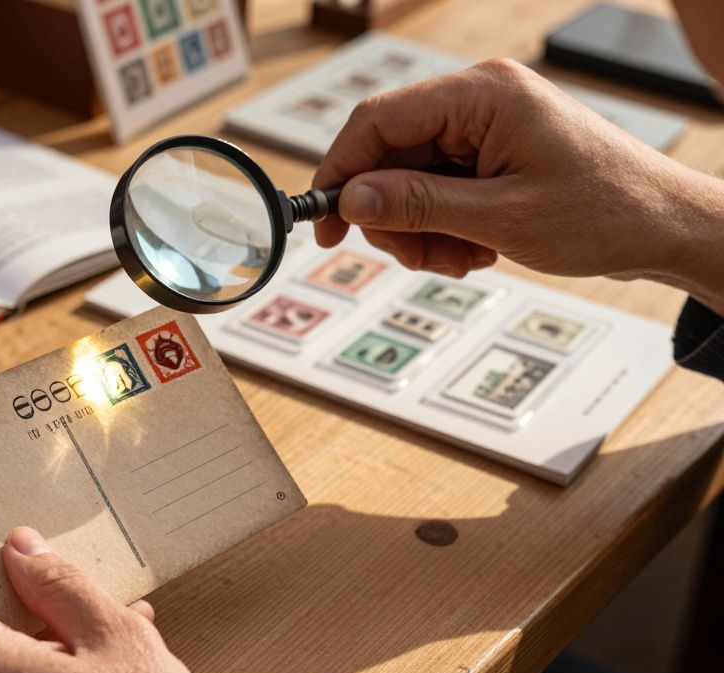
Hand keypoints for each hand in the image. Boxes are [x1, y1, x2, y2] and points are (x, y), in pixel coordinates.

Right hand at [313, 58, 723, 314]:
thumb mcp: (500, 218)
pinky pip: (437, 190)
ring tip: (461, 259)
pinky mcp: (492, 153)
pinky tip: (476, 249)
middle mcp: (479, 100)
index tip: (326, 223)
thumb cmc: (606, 212)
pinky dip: (443, 228)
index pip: (377, 121)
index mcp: (482, 94)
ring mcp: (485, 126)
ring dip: (421, 230)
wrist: (666, 228)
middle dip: (392, 215)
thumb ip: (419, 205)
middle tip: (416, 258)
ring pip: (409, 180)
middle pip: (389, 155)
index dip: (341, 172)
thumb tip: (351, 198)